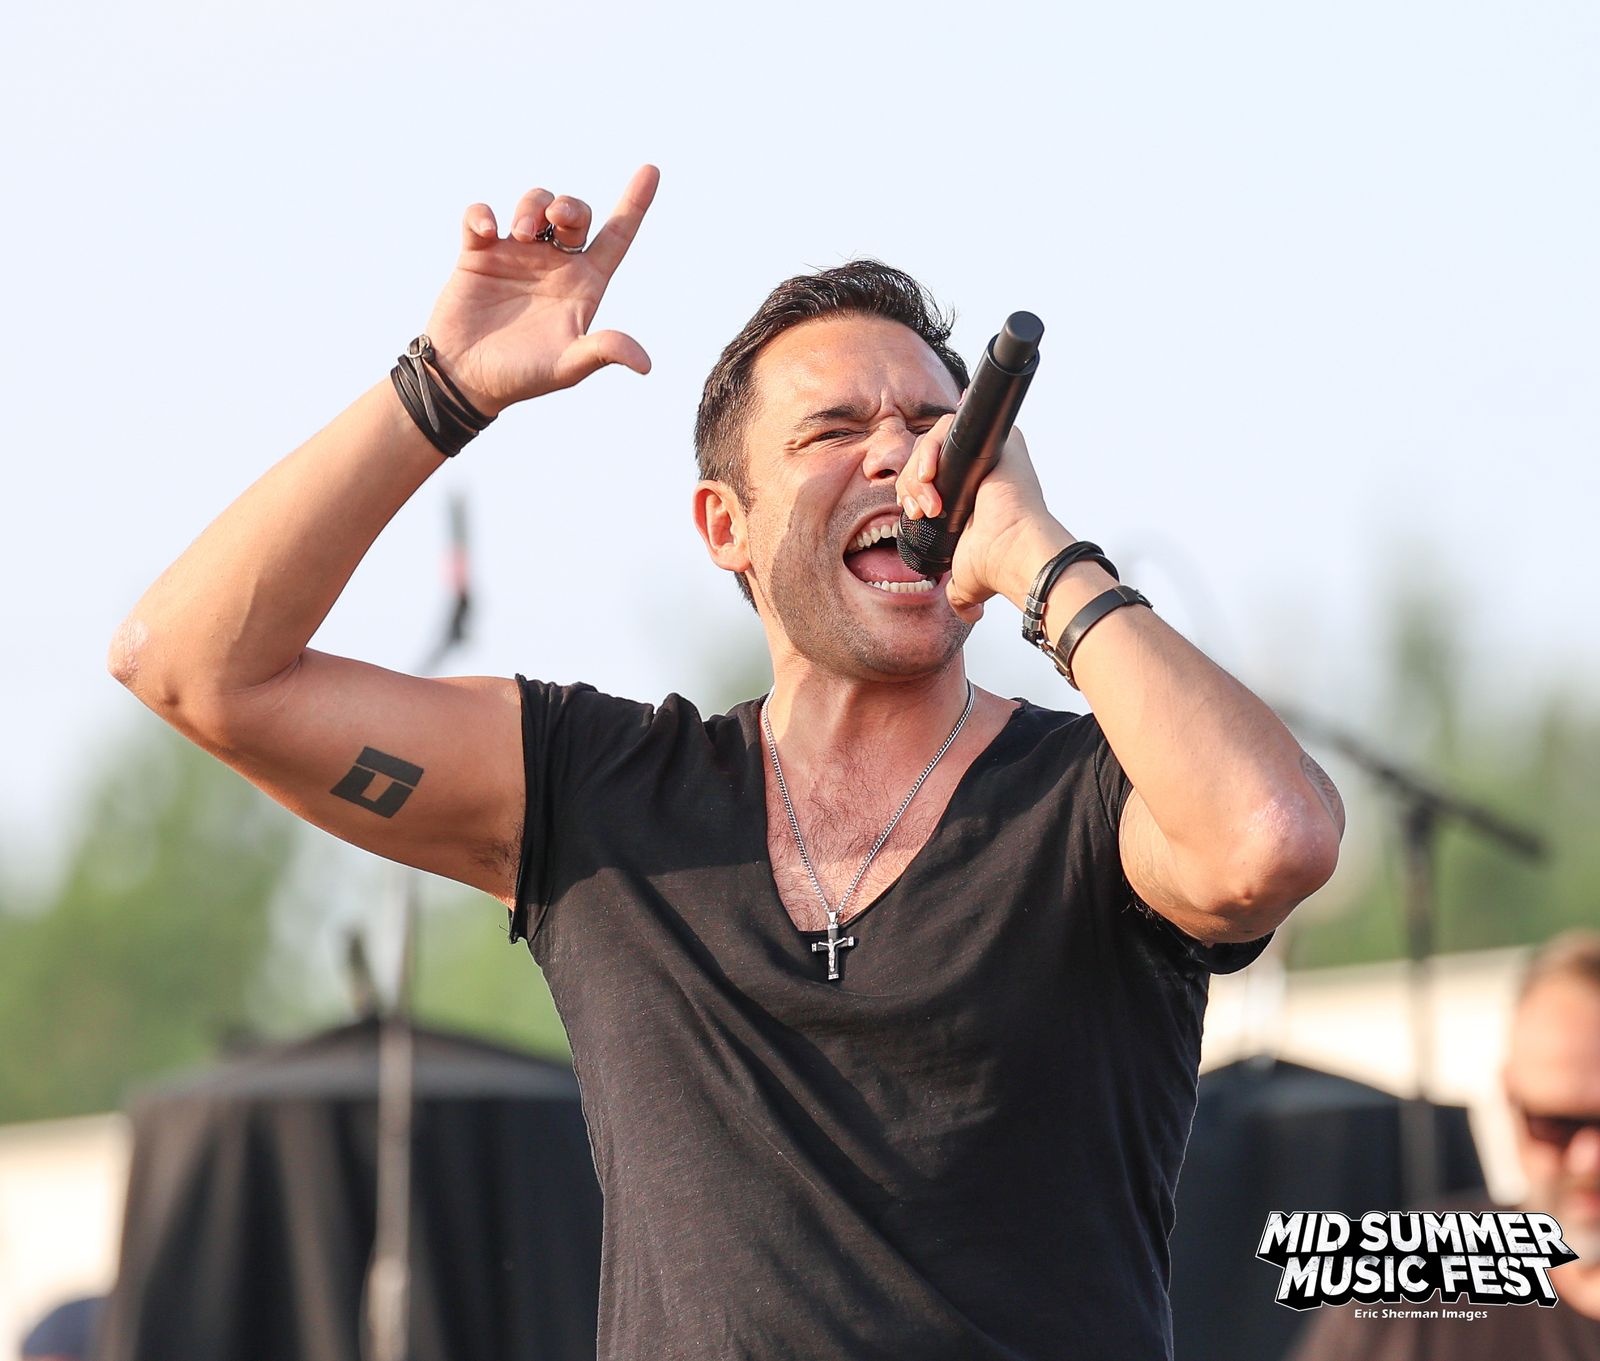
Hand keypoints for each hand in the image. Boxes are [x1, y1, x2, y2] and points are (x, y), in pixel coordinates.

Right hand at [420, 165, 659, 415]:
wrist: (465, 380)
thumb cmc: (521, 377)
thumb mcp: (567, 367)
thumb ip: (603, 352)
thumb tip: (644, 364)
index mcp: (583, 285)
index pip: (617, 236)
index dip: (635, 203)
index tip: (651, 169)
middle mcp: (554, 265)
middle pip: (575, 213)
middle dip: (570, 204)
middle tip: (555, 218)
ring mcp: (516, 256)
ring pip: (533, 203)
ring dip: (531, 205)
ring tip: (521, 234)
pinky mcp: (478, 254)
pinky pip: (480, 215)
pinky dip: (481, 213)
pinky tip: (484, 231)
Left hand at [895, 415, 1066, 623]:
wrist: (1013, 554)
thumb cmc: (995, 566)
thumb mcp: (965, 578)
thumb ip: (959, 592)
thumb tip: (968, 614)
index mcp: (973, 492)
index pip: (928, 475)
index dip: (912, 489)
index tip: (913, 514)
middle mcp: (983, 468)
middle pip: (926, 457)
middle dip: (910, 484)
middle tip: (917, 511)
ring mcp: (990, 452)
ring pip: (932, 443)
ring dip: (917, 475)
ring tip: (927, 504)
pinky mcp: (996, 439)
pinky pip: (948, 428)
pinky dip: (930, 451)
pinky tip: (930, 479)